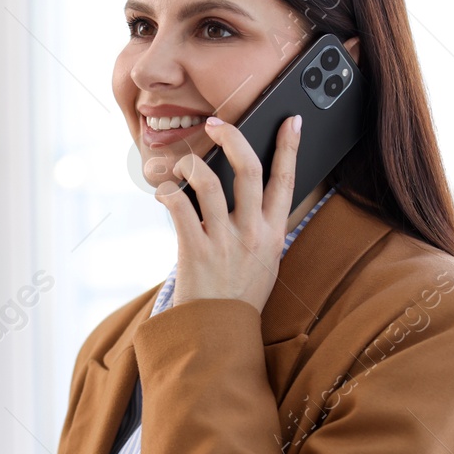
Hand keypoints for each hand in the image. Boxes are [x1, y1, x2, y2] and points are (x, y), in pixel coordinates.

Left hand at [153, 114, 301, 312]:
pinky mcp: (195, 250)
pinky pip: (179, 207)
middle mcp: (253, 233)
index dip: (290, 147)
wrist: (219, 332)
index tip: (290, 120)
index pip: (287, 180)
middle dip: (232, 137)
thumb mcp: (266, 260)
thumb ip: (262, 228)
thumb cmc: (240, 294)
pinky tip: (162, 192)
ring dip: (190, 165)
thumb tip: (253, 193)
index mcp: (274, 233)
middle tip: (216, 124)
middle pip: (249, 169)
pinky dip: (167, 192)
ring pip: (209, 182)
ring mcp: (224, 241)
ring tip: (179, 165)